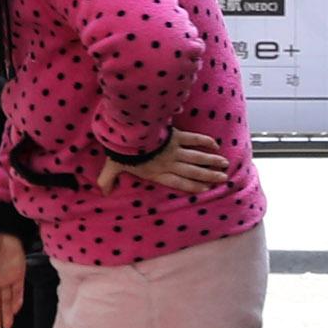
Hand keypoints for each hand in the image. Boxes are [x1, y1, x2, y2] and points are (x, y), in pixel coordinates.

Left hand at [97, 127, 233, 193]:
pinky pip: (193, 139)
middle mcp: (169, 164)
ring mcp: (174, 150)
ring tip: (224, 165)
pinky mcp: (176, 136)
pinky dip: (204, 142)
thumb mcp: (112, 167)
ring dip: (211, 162)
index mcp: (156, 173)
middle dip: (208, 176)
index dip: (192, 186)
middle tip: (222, 179)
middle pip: (193, 172)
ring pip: (197, 158)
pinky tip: (214, 145)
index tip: (205, 189)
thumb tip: (102, 192)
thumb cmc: (121, 152)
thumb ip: (107, 180)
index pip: (178, 182)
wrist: (128, 135)